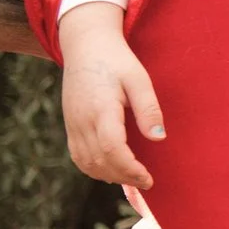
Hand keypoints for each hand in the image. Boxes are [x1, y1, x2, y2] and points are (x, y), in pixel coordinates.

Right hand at [57, 3, 162, 188]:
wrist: (86, 46)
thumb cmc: (117, 61)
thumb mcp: (139, 79)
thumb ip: (148, 108)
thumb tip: (158, 138)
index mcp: (101, 108)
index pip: (112, 148)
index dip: (130, 169)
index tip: (148, 178)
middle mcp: (82, 120)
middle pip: (100, 161)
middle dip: (124, 177)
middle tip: (146, 181)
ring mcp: (72, 124)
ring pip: (86, 163)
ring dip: (109, 175)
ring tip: (132, 178)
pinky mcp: (69, 125)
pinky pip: (78, 156)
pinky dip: (94, 168)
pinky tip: (112, 170)